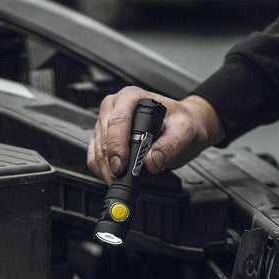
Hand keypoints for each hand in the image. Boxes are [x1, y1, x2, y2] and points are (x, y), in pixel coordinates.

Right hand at [87, 86, 224, 184]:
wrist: (182, 126)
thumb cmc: (180, 123)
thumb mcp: (184, 131)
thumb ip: (170, 146)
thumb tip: (151, 161)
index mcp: (132, 97)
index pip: (117, 122)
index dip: (117, 147)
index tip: (122, 167)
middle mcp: (115, 106)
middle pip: (104, 137)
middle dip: (111, 162)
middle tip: (123, 179)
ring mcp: (106, 122)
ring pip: (96, 149)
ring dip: (106, 169)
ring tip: (121, 180)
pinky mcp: (102, 138)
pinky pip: (94, 157)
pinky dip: (102, 170)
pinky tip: (115, 176)